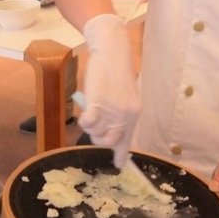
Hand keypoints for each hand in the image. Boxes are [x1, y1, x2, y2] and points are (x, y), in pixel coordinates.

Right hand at [79, 14, 140, 168]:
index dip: (121, 155)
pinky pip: (88, 124)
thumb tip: (109, 129)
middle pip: (108, 141)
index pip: (127, 141)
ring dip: (89, 127)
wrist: (112, 52)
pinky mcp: (98, 104)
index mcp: (134, 114)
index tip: (118, 165)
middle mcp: (126, 116)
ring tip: (89, 112)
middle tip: (93, 124)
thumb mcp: (124, 96)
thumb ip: (120, 113)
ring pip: (96, 133)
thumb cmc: (115, 72)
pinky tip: (84, 114)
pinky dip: (84, 121)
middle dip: (98, 137)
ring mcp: (112, 111)